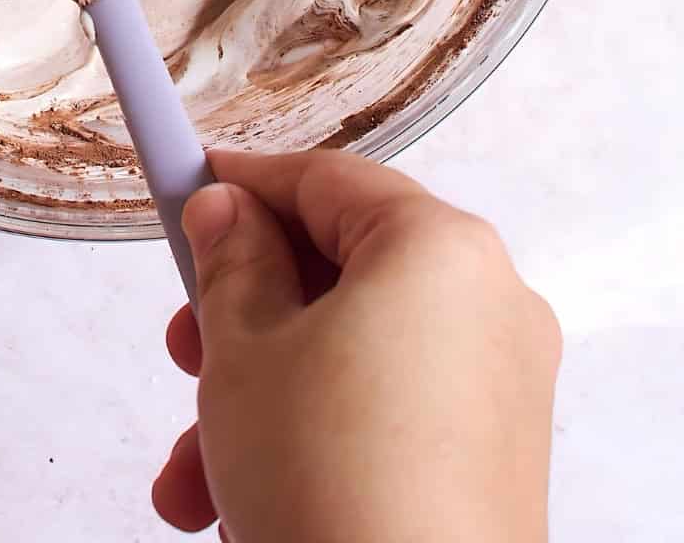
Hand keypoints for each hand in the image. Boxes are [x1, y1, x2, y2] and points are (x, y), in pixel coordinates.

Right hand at [154, 149, 560, 541]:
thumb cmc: (327, 478)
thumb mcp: (244, 350)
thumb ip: (230, 260)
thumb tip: (224, 210)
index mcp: (440, 249)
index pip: (326, 178)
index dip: (245, 184)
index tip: (183, 193)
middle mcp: (490, 303)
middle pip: (338, 272)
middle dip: (242, 319)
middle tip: (182, 350)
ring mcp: (501, 386)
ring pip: (351, 356)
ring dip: (260, 400)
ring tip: (190, 478)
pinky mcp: (494, 460)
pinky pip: (387, 415)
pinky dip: (316, 439)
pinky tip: (244, 506)